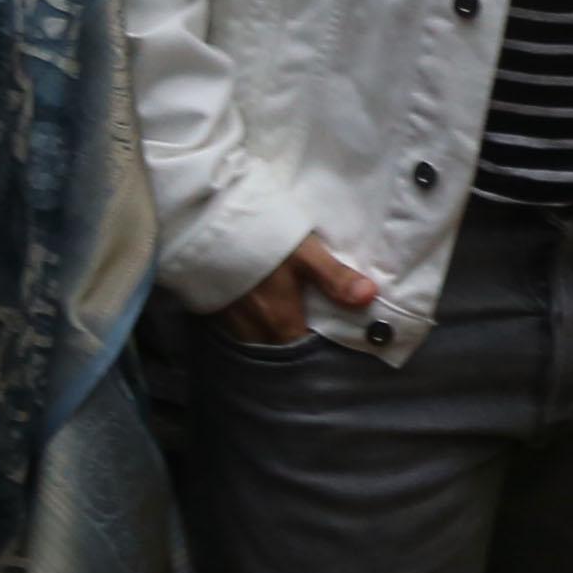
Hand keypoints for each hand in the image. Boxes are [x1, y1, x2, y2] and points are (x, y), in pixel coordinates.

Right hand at [217, 233, 384, 348]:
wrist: (202, 220)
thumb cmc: (258, 234)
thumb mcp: (303, 251)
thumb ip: (334, 277)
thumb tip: (369, 297)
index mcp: (279, 322)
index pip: (305, 352)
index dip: (320, 349)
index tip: (335, 337)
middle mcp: (254, 331)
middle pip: (281, 348)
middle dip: (297, 341)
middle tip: (315, 324)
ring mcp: (231, 321)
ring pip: (259, 339)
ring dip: (274, 332)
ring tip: (291, 314)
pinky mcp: (215, 307)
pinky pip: (240, 327)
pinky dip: (253, 322)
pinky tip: (261, 304)